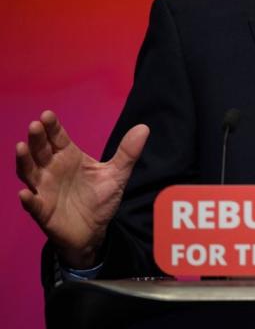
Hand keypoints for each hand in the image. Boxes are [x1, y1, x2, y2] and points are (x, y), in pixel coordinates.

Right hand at [15, 111, 148, 267]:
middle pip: (40, 151)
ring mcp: (45, 190)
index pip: (58, 138)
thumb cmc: (100, 198)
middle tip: (35, 126)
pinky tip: (25, 193)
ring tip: (21, 148)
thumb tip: (143, 128)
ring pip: (29, 173)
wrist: (94, 230)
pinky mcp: (43, 211)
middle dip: (36, 138)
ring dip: (24, 161)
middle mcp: (52, 170)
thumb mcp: (117, 174)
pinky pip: (33, 205)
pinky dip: (28, 199)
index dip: (52, 127)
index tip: (47, 114)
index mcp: (69, 157)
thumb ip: (128, 152)